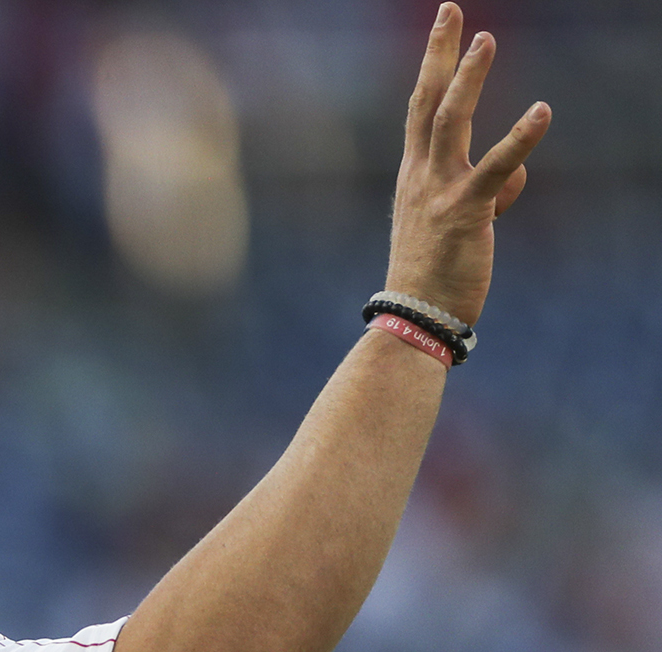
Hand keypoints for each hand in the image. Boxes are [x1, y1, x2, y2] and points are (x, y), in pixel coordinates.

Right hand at [384, 4, 548, 326]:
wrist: (414, 317)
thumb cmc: (433, 274)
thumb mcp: (452, 223)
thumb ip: (481, 190)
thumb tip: (510, 180)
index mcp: (414, 175)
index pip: (422, 109)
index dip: (434, 66)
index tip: (445, 28)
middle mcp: (420, 175)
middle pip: (429, 101)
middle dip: (439, 53)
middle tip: (450, 10)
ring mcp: (439, 191)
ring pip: (451, 123)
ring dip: (468, 79)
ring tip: (486, 40)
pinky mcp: (466, 212)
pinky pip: (496, 167)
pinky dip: (520, 138)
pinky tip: (542, 111)